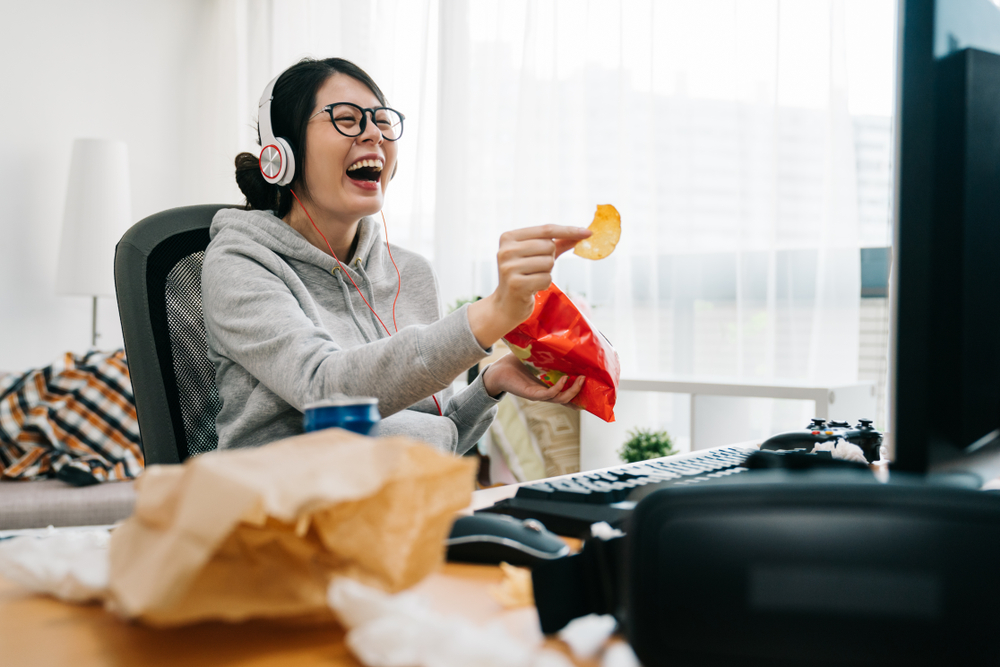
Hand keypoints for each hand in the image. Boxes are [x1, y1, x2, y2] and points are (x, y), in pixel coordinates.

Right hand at [468, 225, 590, 348]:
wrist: (506, 304)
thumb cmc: (524, 276)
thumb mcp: (537, 256)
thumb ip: (558, 243)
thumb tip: (582, 233)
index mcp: (509, 237)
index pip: (546, 230)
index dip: (568, 231)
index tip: (588, 232)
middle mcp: (506, 250)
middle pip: (548, 246)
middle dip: (550, 258)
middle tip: (536, 269)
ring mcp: (509, 267)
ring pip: (548, 262)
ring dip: (546, 272)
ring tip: (532, 278)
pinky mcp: (516, 284)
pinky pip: (546, 279)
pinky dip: (544, 284)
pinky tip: (532, 288)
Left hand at [481, 354, 584, 404]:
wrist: (497, 370)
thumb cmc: (515, 362)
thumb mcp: (536, 355)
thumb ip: (547, 349)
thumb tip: (560, 334)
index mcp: (548, 385)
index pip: (567, 391)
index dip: (579, 392)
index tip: (592, 386)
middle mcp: (545, 392)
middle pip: (568, 398)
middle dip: (580, 392)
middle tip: (589, 380)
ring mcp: (539, 394)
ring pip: (561, 398)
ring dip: (573, 390)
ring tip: (581, 379)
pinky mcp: (531, 394)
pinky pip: (549, 394)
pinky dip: (559, 388)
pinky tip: (565, 379)